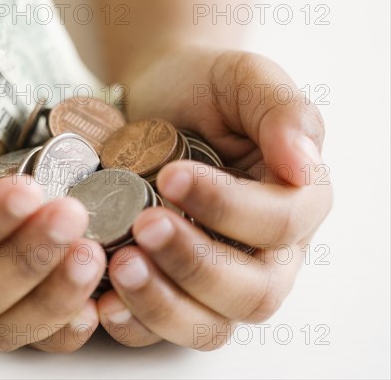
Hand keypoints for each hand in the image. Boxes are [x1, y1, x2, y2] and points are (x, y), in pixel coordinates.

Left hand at [97, 45, 332, 347]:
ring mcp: (219, 276)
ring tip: (120, 266)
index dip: (228, 207)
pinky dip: (135, 323)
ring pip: (210, 324)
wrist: (157, 96)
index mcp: (296, 199)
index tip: (173, 175)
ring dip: (163, 304)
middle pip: (251, 292)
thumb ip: (282, 112)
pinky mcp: (175, 287)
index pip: (279, 224)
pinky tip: (103, 300)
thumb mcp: (246, 80)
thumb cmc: (205, 86)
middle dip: (195, 264)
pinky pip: (164, 329)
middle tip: (144, 225)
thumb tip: (305, 164)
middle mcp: (266, 251)